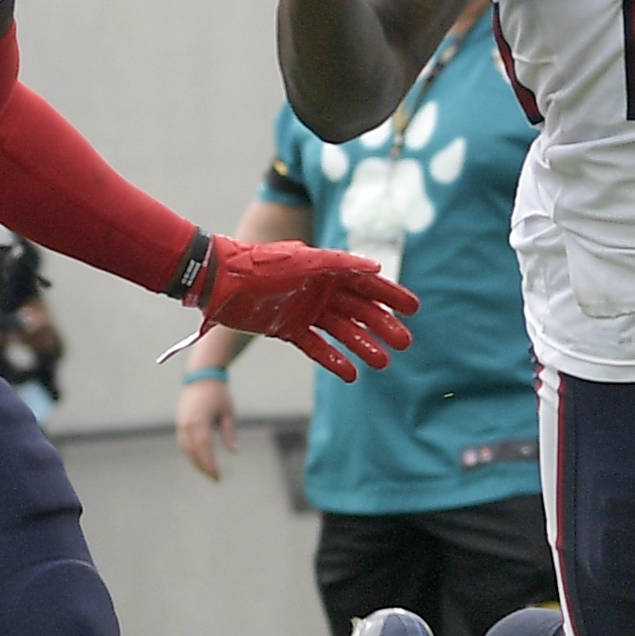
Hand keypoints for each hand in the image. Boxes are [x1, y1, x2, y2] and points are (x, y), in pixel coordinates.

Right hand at [177, 373, 236, 478]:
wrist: (201, 377)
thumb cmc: (218, 394)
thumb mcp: (228, 412)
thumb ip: (230, 432)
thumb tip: (234, 452)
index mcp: (200, 421)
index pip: (204, 448)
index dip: (209, 464)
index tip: (217, 476)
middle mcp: (187, 424)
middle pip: (193, 452)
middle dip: (204, 467)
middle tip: (216, 478)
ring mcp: (181, 424)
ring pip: (186, 450)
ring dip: (196, 462)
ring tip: (209, 472)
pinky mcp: (180, 423)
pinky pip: (184, 443)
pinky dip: (191, 454)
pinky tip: (200, 460)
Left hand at [191, 237, 416, 380]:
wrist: (220, 281)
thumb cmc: (262, 265)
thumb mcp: (304, 261)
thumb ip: (340, 263)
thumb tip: (376, 269)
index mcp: (328, 271)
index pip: (367, 285)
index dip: (391, 296)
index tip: (414, 310)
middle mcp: (320, 291)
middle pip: (359, 311)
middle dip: (383, 326)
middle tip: (404, 343)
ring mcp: (306, 311)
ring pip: (342, 331)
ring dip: (362, 346)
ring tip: (383, 362)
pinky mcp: (288, 329)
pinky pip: (317, 347)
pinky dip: (333, 359)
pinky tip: (351, 374)